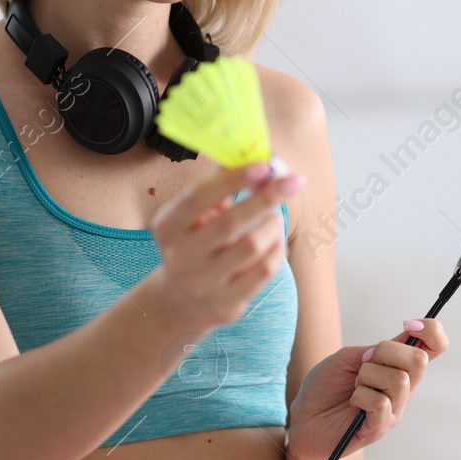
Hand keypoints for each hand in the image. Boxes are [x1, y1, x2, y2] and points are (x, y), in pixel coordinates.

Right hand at [145, 160, 302, 333]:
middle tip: (293, 182)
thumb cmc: (192, 245)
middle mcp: (180, 256)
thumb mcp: (192, 216)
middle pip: (230, 222)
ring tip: (276, 217)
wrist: (178, 301)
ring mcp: (201, 283)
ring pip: (251, 246)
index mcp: (167, 226)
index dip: (234, 178)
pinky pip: (263, 271)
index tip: (265, 165)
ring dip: (272, 225)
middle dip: (266, 197)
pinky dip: (277, 250)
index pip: (200, 197)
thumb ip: (217, 186)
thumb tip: (252, 155)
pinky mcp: (225, 304)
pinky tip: (277, 240)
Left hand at [285, 318, 449, 459]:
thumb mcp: (348, 357)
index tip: (410, 324)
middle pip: (419, 361)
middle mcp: (403, 388)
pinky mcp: (380, 428)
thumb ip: (376, 349)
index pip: (434, 347)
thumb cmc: (325, 387)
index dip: (431, 331)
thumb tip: (405, 337)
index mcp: (399, 367)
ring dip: (368, 377)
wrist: (303, 419)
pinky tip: (352, 402)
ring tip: (354, 386)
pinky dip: (361, 396)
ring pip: (399, 381)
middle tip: (364, 362)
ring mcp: (394, 409)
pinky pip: (381, 404)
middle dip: (386, 352)